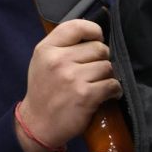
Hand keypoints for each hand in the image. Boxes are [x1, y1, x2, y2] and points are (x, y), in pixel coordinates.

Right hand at [16, 19, 121, 151]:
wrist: (38, 125)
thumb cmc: (43, 92)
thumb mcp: (42, 62)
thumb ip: (62, 46)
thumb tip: (94, 36)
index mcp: (46, 49)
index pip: (77, 26)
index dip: (94, 31)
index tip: (98, 39)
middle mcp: (58, 61)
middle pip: (98, 48)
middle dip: (101, 58)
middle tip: (95, 70)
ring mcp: (72, 78)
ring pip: (107, 66)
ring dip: (107, 76)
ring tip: (98, 84)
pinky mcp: (86, 95)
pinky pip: (112, 84)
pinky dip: (114, 90)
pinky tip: (106, 94)